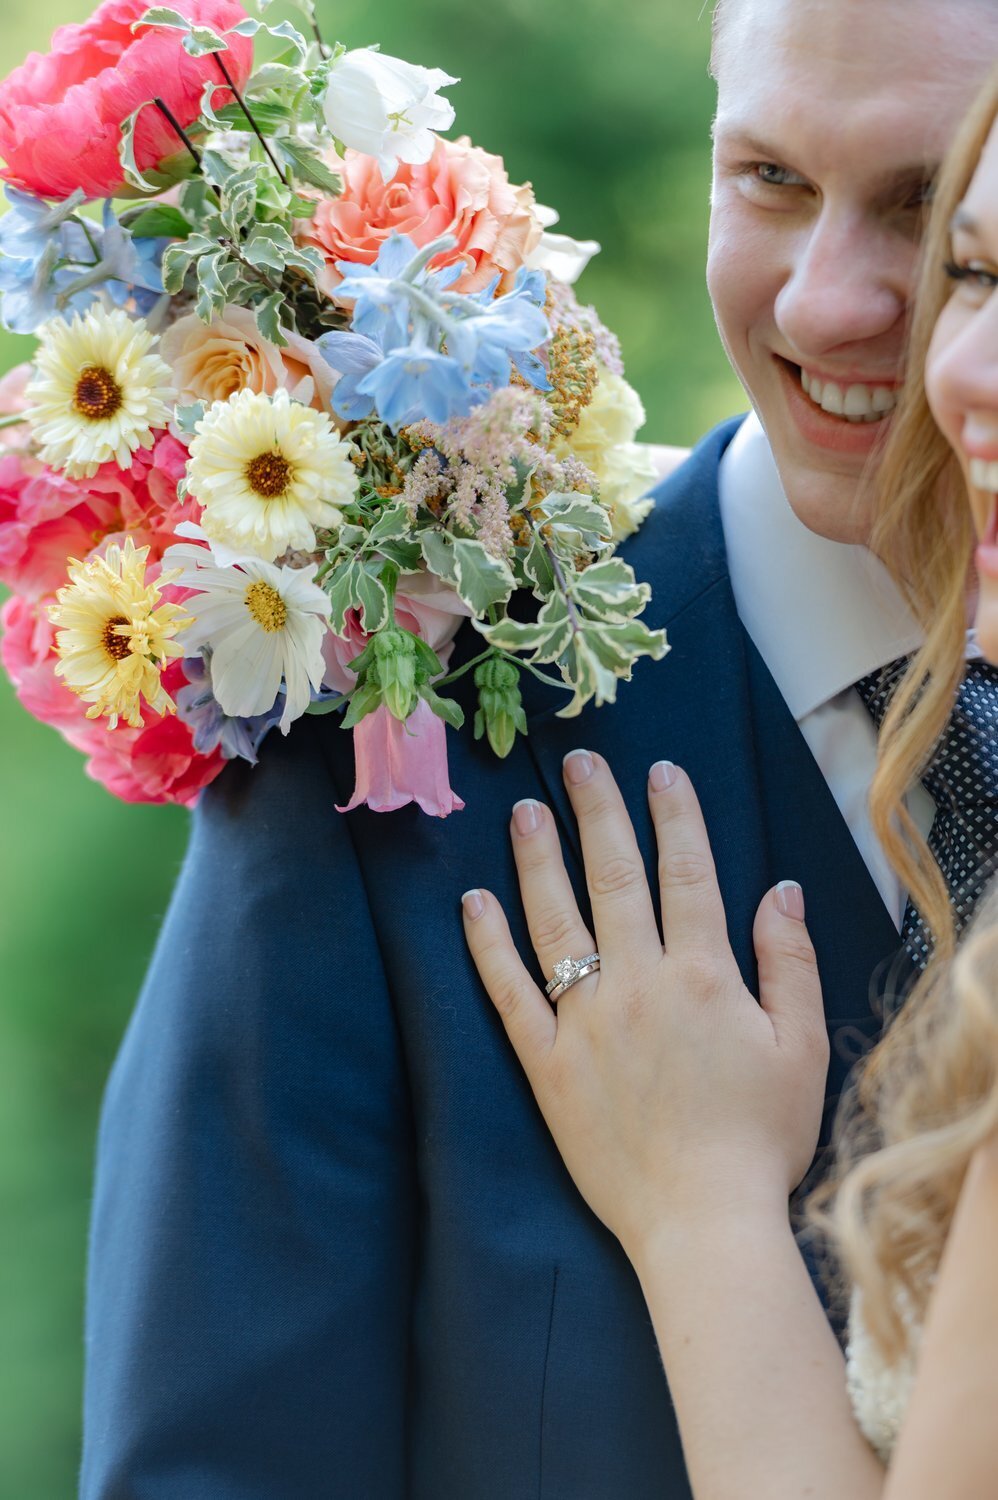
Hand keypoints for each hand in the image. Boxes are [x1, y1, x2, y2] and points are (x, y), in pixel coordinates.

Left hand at [462, 752, 829, 1261]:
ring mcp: (584, 1023)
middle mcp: (637, 984)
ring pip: (554, 921)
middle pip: (613, 879)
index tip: (659, 770)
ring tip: (523, 811)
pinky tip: (473, 902)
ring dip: (537, 861)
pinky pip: (509, 993)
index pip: (685, 874)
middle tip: (578, 762)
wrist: (703, 1221)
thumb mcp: (801, 1047)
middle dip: (598, 813)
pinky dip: (488, 946)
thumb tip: (781, 890)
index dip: (674, 816)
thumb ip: (789, 962)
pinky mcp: (546, 1064)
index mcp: (702, 976)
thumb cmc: (760, 1139)